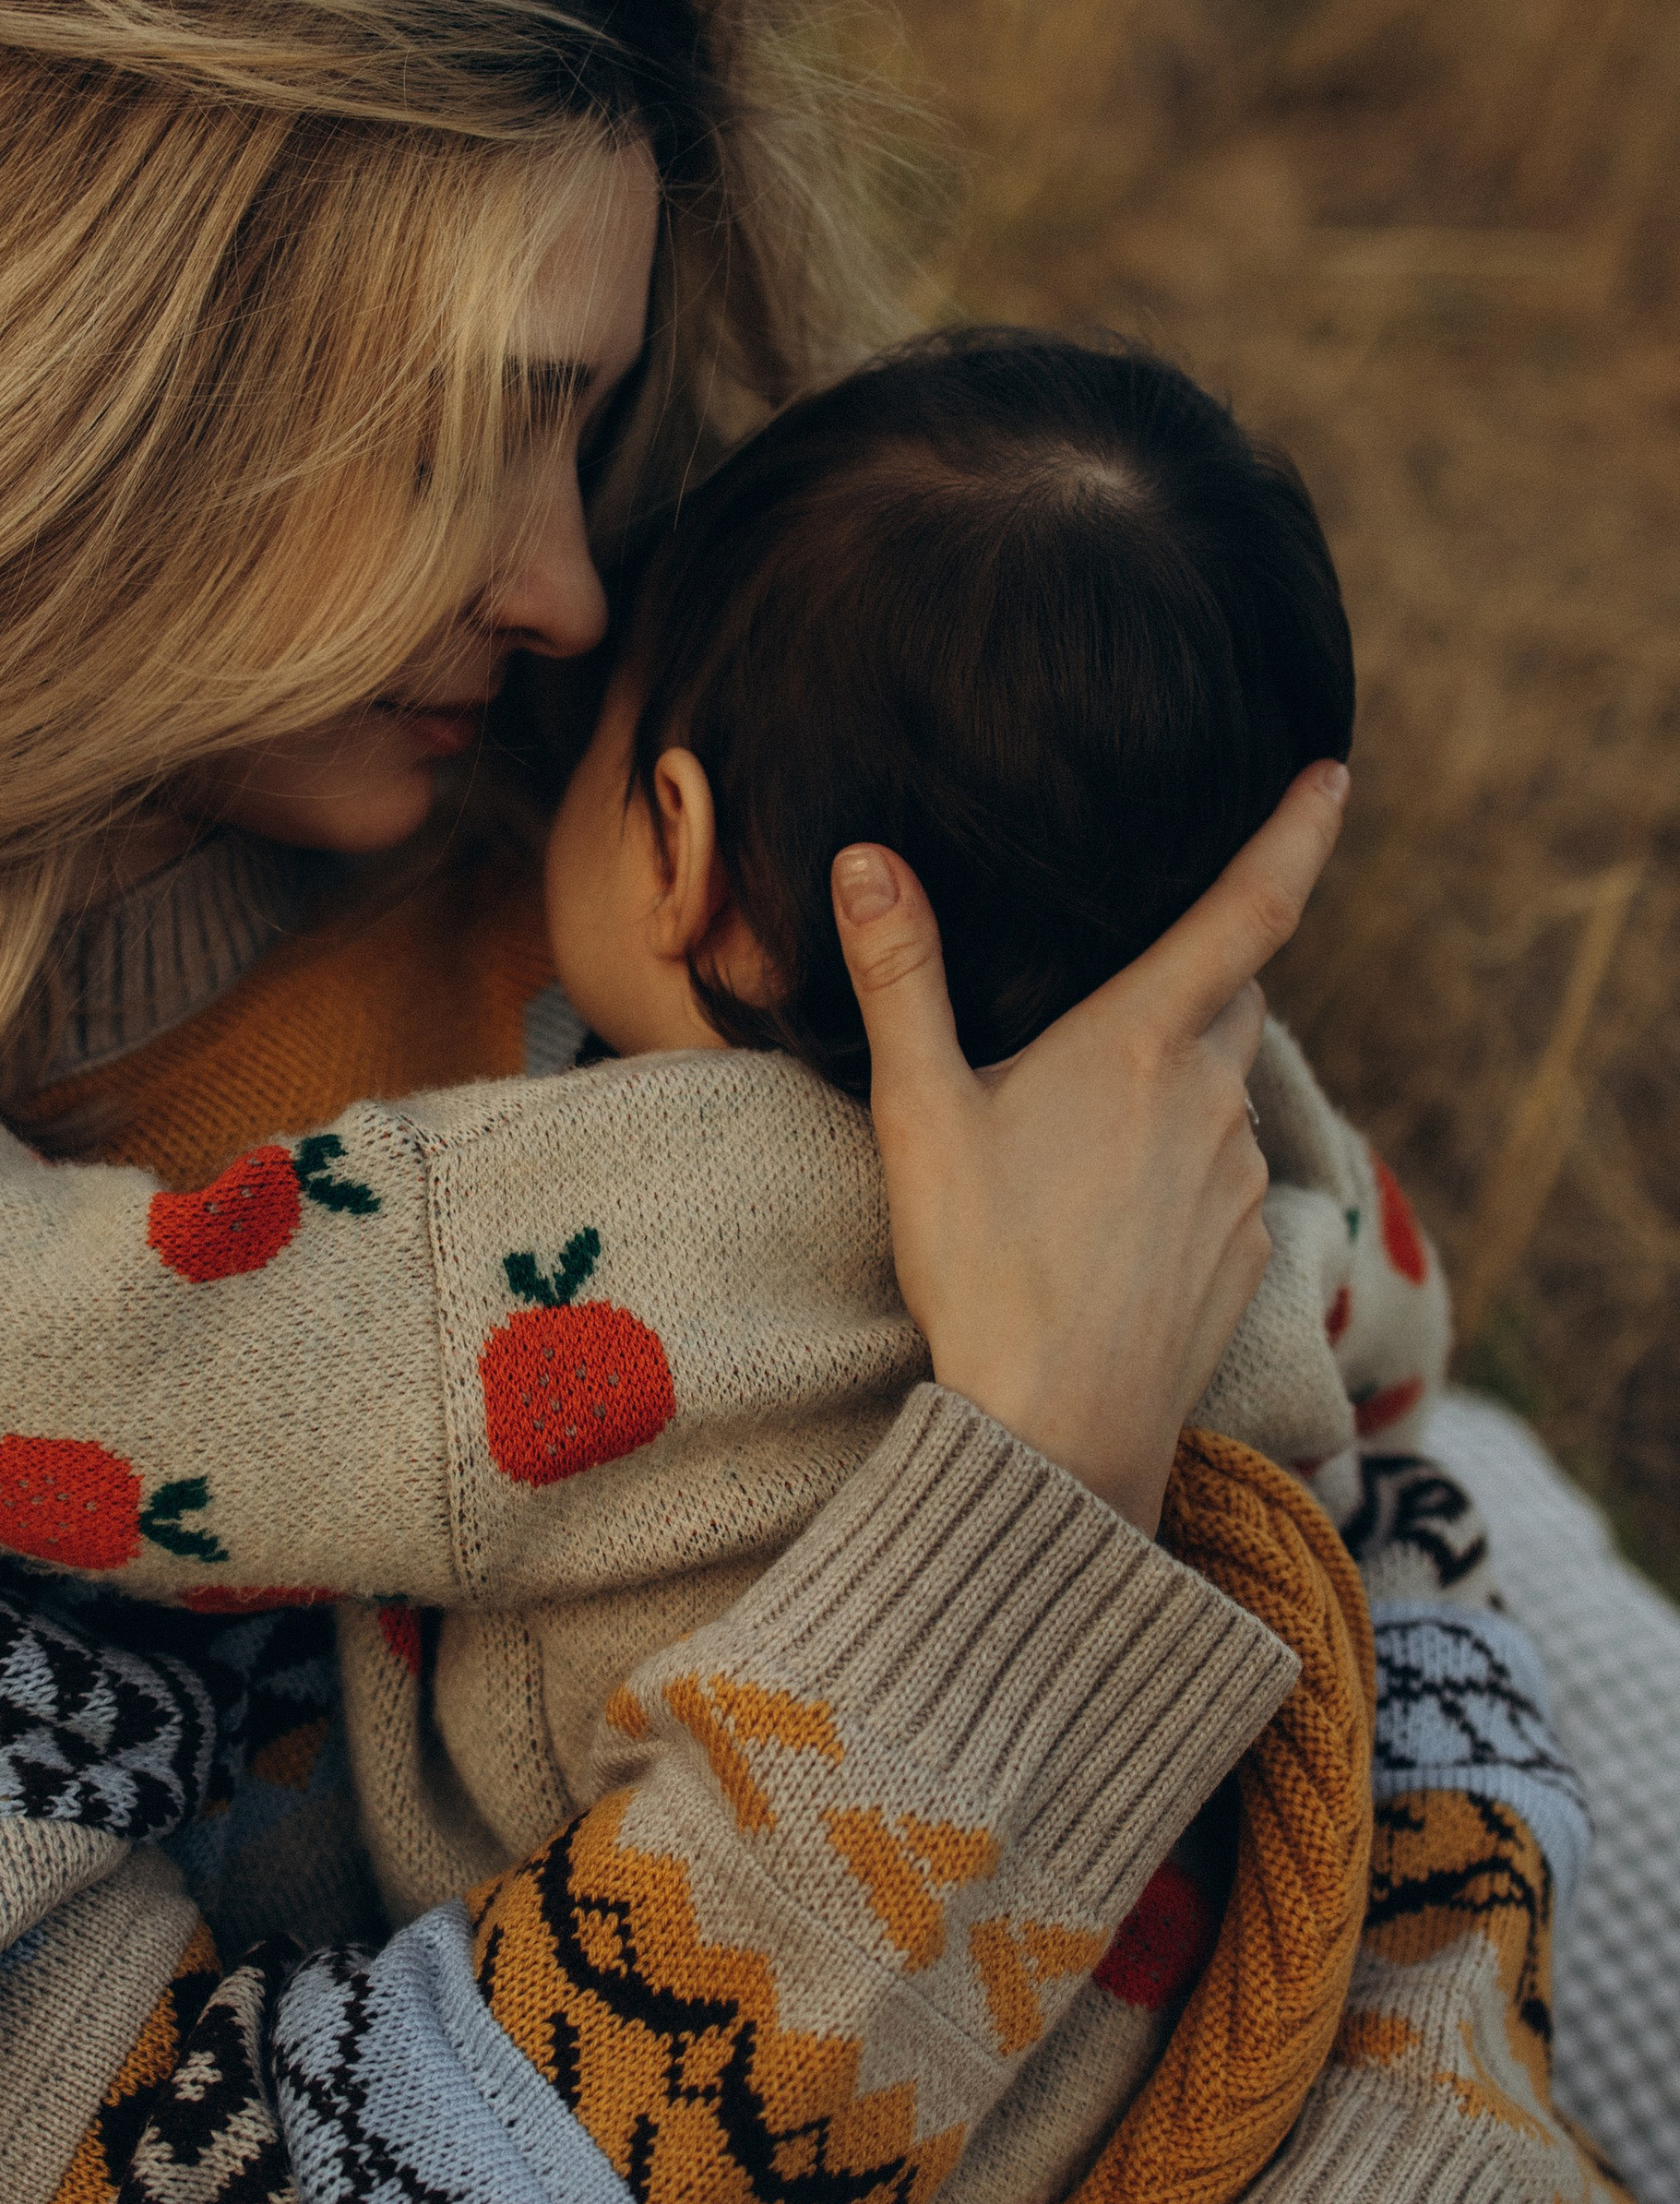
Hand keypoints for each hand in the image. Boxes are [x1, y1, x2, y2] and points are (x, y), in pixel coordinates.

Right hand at [832, 762, 1348, 1528]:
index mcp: (1141, 1041)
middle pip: (1233, 1001)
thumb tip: (867, 859)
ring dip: (1174, 1096)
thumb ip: (900, 978)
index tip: (1335, 773)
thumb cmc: (982, 1267)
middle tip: (1114, 1009)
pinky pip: (1225, 1184)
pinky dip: (1181, 1178)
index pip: (1251, 909)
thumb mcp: (919, 1113)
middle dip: (1198, 983)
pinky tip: (1109, 1225)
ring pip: (1223, 1099)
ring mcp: (1240, 1182)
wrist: (1057, 1431)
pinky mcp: (1247, 1256)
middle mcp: (1212, 1098)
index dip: (1298, 833)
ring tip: (1080, 1148)